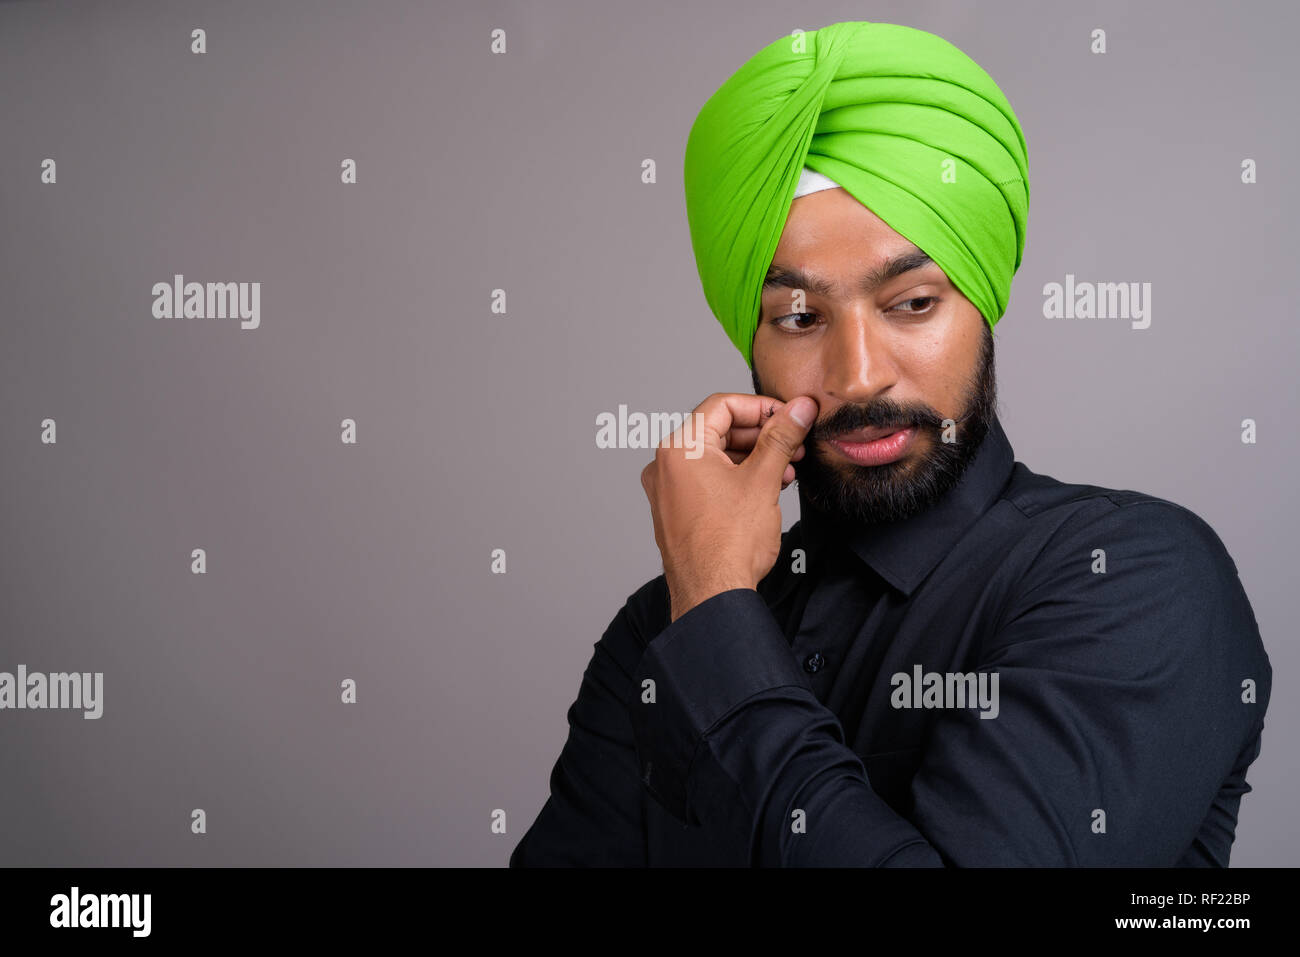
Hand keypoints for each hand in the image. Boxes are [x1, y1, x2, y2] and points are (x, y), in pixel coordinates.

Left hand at [640, 392, 816, 621]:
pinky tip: (766, 488)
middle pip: (719, 430)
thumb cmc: (728, 544)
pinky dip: (736, 478)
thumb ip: (781, 437)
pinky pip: (708, 481)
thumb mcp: (763, 480)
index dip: (761, 406)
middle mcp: (665, 465)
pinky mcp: (676, 511)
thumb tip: (799, 409)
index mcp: (679, 448)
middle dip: (761, 435)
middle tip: (794, 443)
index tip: (789, 415)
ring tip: (787, 470)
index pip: (722, 405)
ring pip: (716, 457)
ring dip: (753, 458)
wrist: (712, 595)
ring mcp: (668, 490)